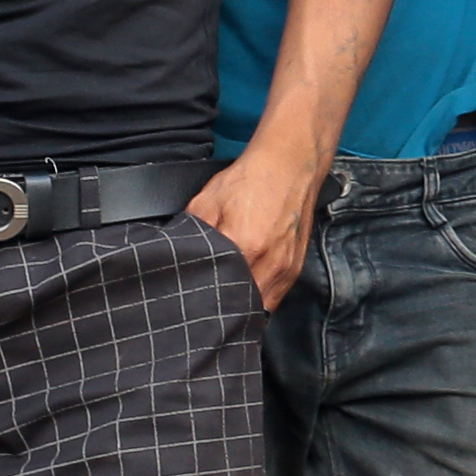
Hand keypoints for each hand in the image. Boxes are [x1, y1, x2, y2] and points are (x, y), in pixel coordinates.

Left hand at [187, 139, 325, 307]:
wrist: (290, 164)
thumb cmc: (252, 179)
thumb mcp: (207, 201)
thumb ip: (191, 232)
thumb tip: (179, 255)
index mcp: (246, 246)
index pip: (221, 293)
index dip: (207, 302)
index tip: (196, 304)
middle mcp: (270, 263)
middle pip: (244, 307)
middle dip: (226, 310)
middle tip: (209, 308)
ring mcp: (287, 268)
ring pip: (263, 308)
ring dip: (245, 307)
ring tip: (228, 303)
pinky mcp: (296, 268)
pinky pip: (277, 298)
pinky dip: (261, 298)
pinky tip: (248, 290)